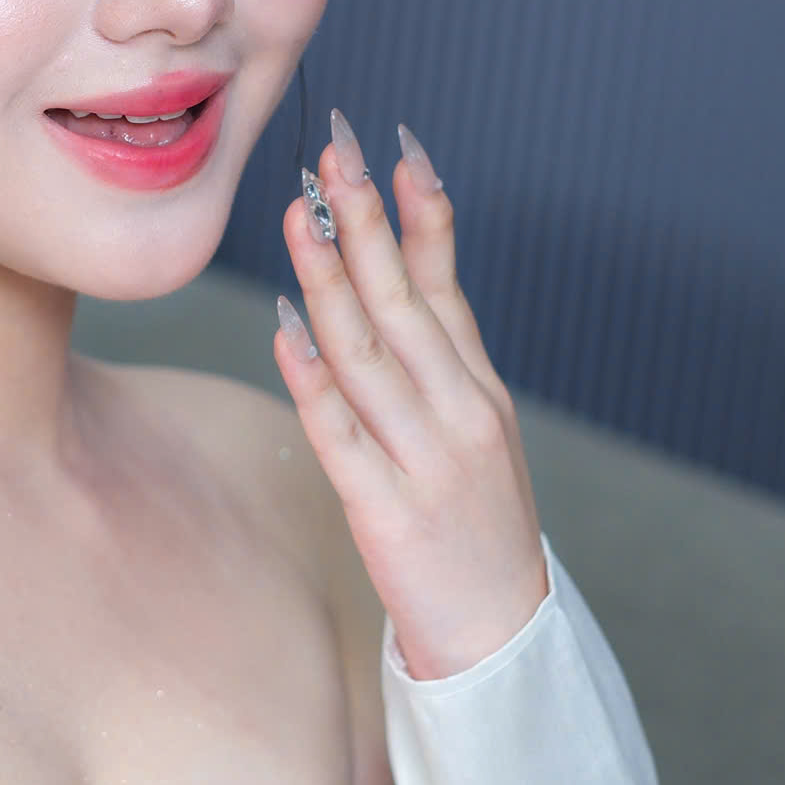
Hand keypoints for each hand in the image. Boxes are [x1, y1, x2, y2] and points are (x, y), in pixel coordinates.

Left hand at [274, 112, 547, 680]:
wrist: (499, 637)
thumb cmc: (473, 527)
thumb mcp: (471, 432)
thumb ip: (434, 361)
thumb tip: (391, 276)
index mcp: (481, 391)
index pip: (446, 286)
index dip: (419, 213)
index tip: (391, 147)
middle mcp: (461, 413)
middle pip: (405, 303)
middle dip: (366, 222)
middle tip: (331, 153)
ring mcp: (427, 461)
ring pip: (370, 354)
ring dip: (330, 279)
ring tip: (297, 216)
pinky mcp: (387, 511)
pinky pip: (342, 434)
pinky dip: (312, 379)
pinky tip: (285, 330)